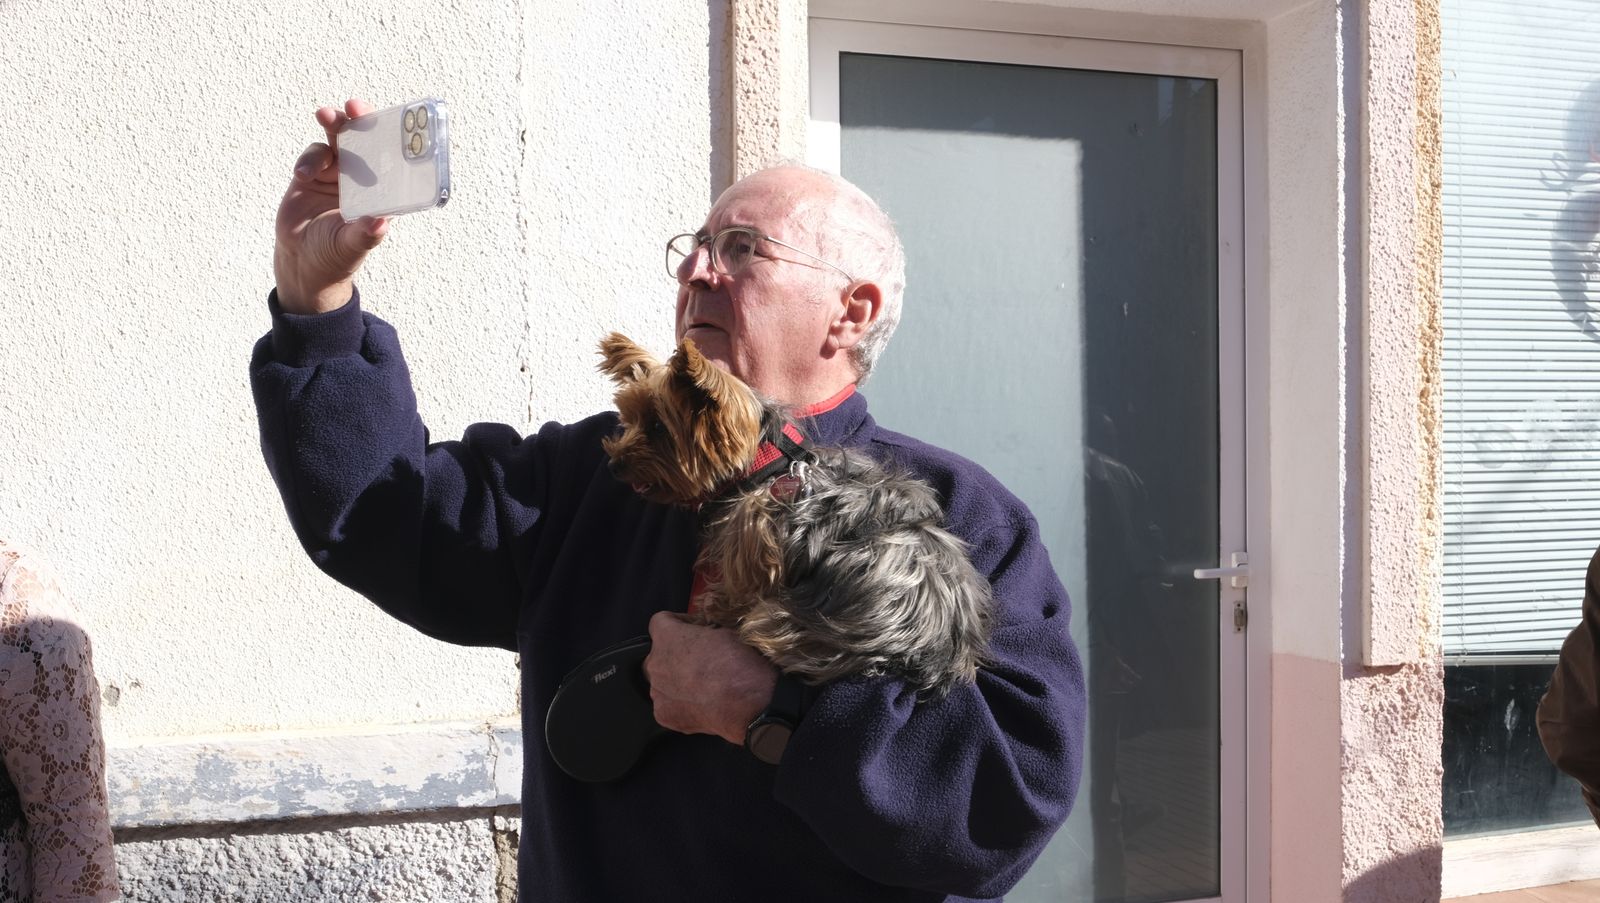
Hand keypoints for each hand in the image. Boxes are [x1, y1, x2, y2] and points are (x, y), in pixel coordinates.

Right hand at [273, 99, 390, 313]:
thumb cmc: (335, 256)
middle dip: (361, 120)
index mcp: (381, 192)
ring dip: (334, 124)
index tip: (393, 123)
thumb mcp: (350, 246)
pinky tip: (302, 175)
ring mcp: (337, 174)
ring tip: (325, 115)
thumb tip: (381, 223)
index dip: (394, 140)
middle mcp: (362, 179)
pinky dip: (309, 159)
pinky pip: (314, 154)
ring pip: (338, 139)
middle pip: (366, 141)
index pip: (393, 160)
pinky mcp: (312, 174)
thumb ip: (365, 234)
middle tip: (354, 106)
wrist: (301, 263)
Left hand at [643, 611, 776, 745]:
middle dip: (676, 655)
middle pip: (659, 655)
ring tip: (702, 687)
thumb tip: (707, 640)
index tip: (691, 629)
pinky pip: (668, 705)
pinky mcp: (663, 715)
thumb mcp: (725, 633)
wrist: (744, 702)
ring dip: (677, 681)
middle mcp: (655, 663)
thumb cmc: (737, 664)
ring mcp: (657, 691)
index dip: (677, 623)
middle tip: (699, 660)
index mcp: (667, 636)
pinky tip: (700, 705)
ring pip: (662, 682)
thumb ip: (705, 635)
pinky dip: (681, 705)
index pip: (660, 622)